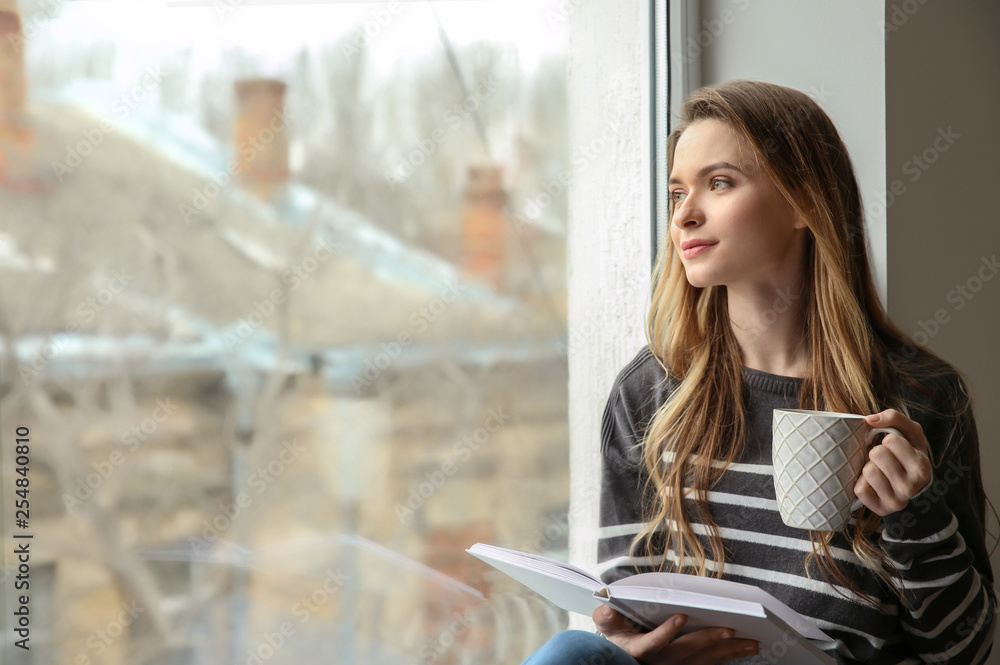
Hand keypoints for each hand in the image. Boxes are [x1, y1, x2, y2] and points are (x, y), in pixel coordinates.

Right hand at [592, 605, 758, 664]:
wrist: (625, 659)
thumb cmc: (618, 638)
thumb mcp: (606, 627)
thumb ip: (605, 618)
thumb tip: (604, 608)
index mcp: (640, 650)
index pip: (653, 644)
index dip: (667, 632)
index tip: (681, 617)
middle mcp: (661, 663)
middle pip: (688, 652)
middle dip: (710, 640)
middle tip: (731, 629)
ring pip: (706, 661)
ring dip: (729, 652)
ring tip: (752, 643)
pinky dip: (728, 656)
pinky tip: (743, 649)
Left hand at [854, 409, 932, 515]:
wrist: (913, 487)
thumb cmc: (908, 454)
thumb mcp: (910, 434)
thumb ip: (894, 418)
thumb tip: (869, 419)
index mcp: (921, 467)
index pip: (890, 440)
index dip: (888, 440)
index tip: (894, 448)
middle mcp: (911, 487)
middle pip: (877, 454)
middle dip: (877, 452)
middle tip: (885, 460)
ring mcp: (896, 501)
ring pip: (868, 471)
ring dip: (869, 467)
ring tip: (880, 471)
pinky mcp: (880, 509)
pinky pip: (859, 489)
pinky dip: (862, 482)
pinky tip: (873, 484)